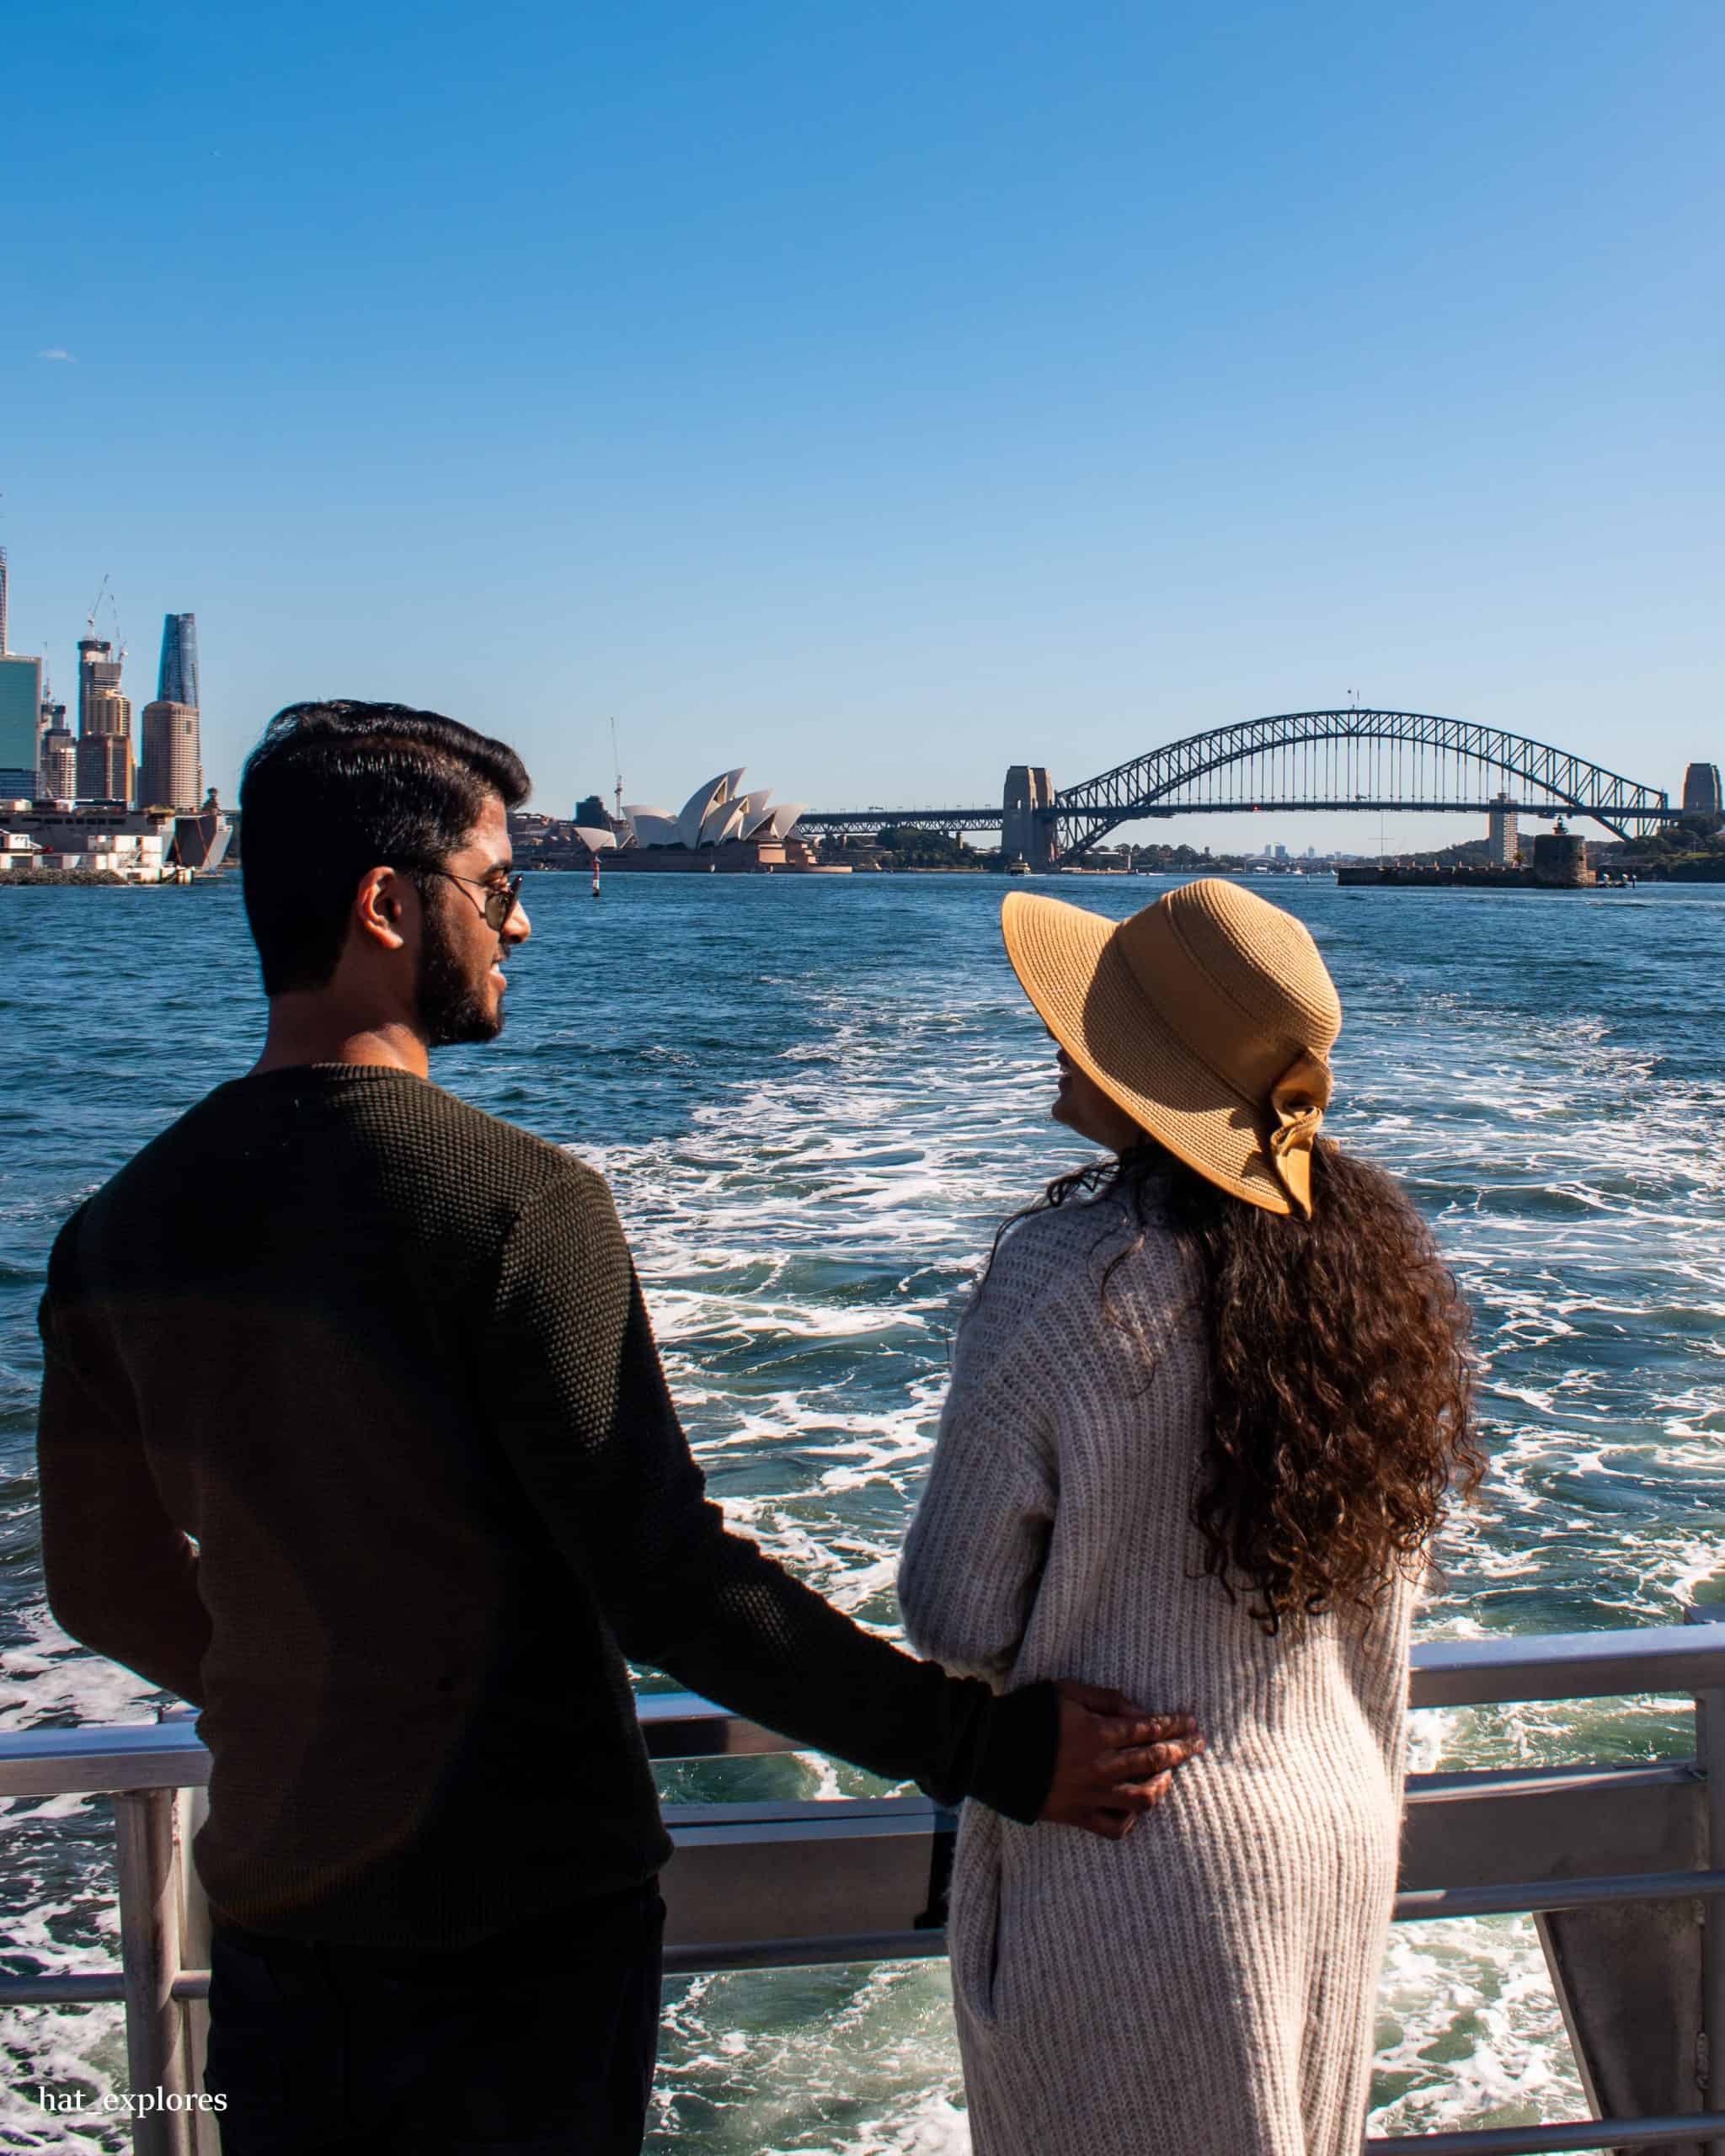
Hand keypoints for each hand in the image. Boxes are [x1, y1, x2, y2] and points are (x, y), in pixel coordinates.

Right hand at [1038, 1681, 1204, 1840]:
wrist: (988, 1752)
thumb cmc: (1027, 1715)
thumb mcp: (1065, 1692)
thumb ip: (1106, 1699)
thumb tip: (1139, 1711)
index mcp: (1097, 1732)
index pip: (1148, 1729)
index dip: (1173, 1725)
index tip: (1191, 1722)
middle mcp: (1100, 1766)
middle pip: (1153, 1760)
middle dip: (1180, 1750)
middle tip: (1197, 1743)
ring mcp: (1090, 1795)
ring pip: (1143, 1798)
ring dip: (1163, 1785)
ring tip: (1169, 1775)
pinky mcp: (1077, 1817)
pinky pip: (1116, 1828)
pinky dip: (1131, 1819)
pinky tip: (1135, 1806)